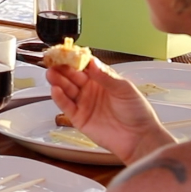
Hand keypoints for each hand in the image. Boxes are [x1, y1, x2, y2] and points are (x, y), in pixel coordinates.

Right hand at [46, 59, 173, 163]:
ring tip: (51, 73)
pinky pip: (66, 106)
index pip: (84, 65)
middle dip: (62, 68)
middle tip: (54, 61)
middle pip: (72, 76)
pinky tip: (56, 90)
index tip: (66, 53)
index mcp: (102, 79)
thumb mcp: (124, 89)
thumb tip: (92, 62)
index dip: (74, 59)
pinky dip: (59, 98)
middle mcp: (91, 89)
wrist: (139, 138)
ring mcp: (84, 103)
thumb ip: (105, 76)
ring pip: (66, 89)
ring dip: (58, 80)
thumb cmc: (137, 112)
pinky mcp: (78, 118)